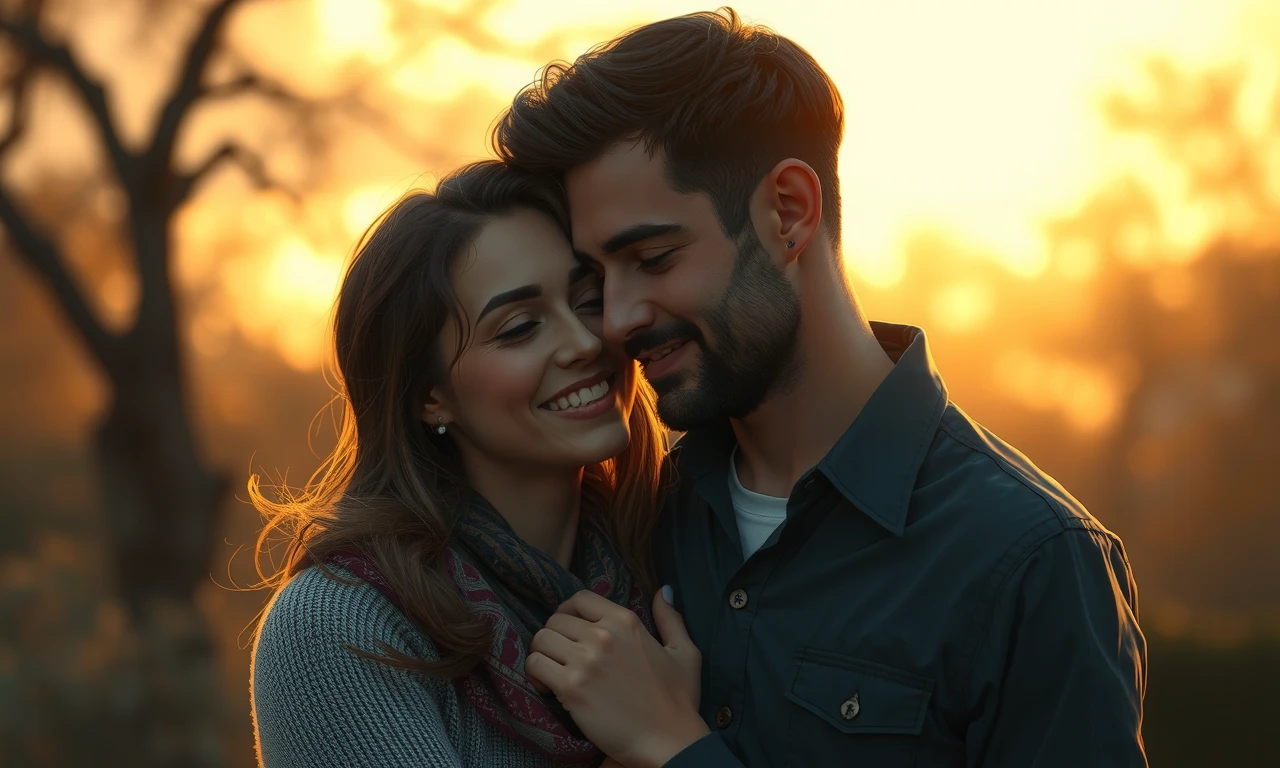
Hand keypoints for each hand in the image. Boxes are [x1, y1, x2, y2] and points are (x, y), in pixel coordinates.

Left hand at [526, 588, 707, 767]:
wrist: (669, 741)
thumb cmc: (678, 701)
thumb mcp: (685, 652)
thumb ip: (670, 618)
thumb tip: (663, 590)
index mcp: (626, 621)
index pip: (580, 599)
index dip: (569, 612)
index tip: (570, 629)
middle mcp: (603, 634)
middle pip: (556, 620)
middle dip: (555, 637)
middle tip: (562, 657)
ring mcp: (585, 660)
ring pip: (541, 639)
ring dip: (542, 654)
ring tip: (552, 671)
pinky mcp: (571, 687)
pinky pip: (535, 665)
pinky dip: (535, 675)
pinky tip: (548, 687)